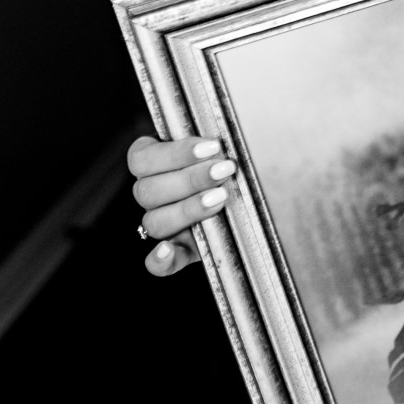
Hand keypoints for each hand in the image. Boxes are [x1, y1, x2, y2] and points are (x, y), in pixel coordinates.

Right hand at [128, 135, 235, 275]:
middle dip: (190, 179)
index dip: (174, 153)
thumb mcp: (223, 146)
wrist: (262, 192)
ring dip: (187, 209)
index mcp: (154, 164)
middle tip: (225, 170)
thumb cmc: (238, 159)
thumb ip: (213, 142)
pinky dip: (160, 260)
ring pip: (154, 221)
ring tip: (222, 196)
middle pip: (148, 191)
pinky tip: (167, 250)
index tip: (212, 146)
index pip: (141, 159)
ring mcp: (165, 225)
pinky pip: (159, 264)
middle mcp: (153, 196)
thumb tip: (222, 139)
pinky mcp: (182, 251)